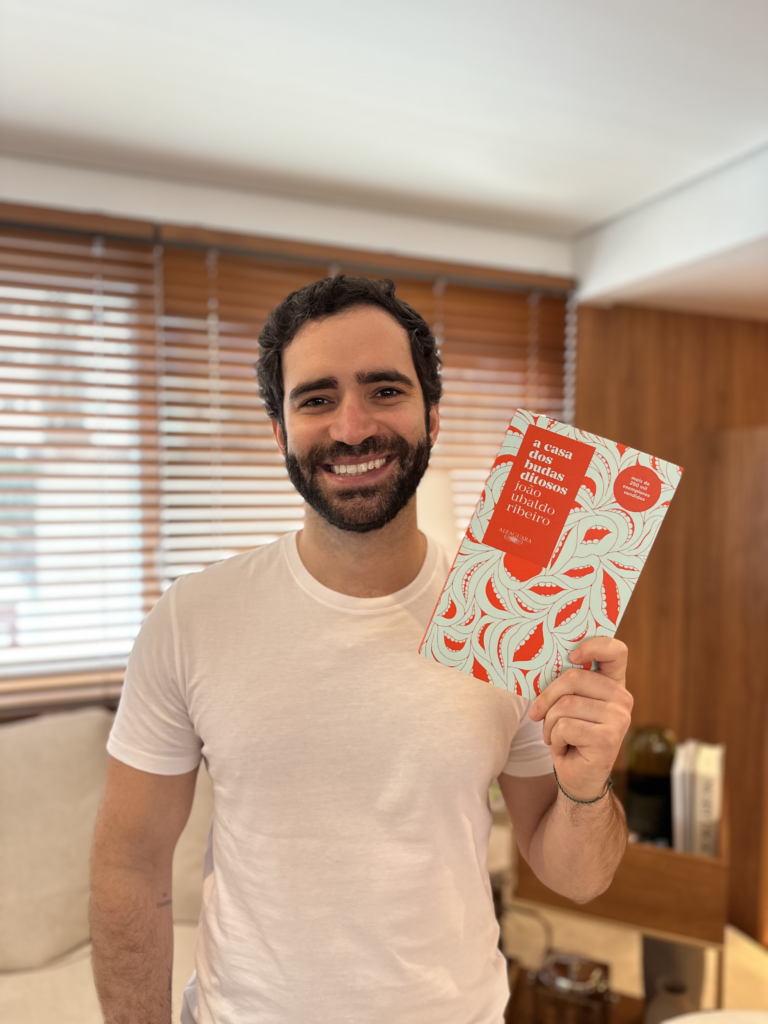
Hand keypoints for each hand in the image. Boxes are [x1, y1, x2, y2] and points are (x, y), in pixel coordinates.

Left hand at [529, 638, 632, 801]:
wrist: (578, 778)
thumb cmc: (570, 735)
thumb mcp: (568, 703)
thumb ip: (567, 683)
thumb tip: (541, 662)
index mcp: (613, 684)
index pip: (616, 651)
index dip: (593, 645)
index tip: (572, 656)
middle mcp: (622, 699)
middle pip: (573, 678)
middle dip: (547, 699)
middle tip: (539, 715)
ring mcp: (619, 719)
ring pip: (564, 706)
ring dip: (549, 724)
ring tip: (556, 736)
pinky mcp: (608, 739)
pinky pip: (564, 726)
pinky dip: (554, 739)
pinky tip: (564, 748)